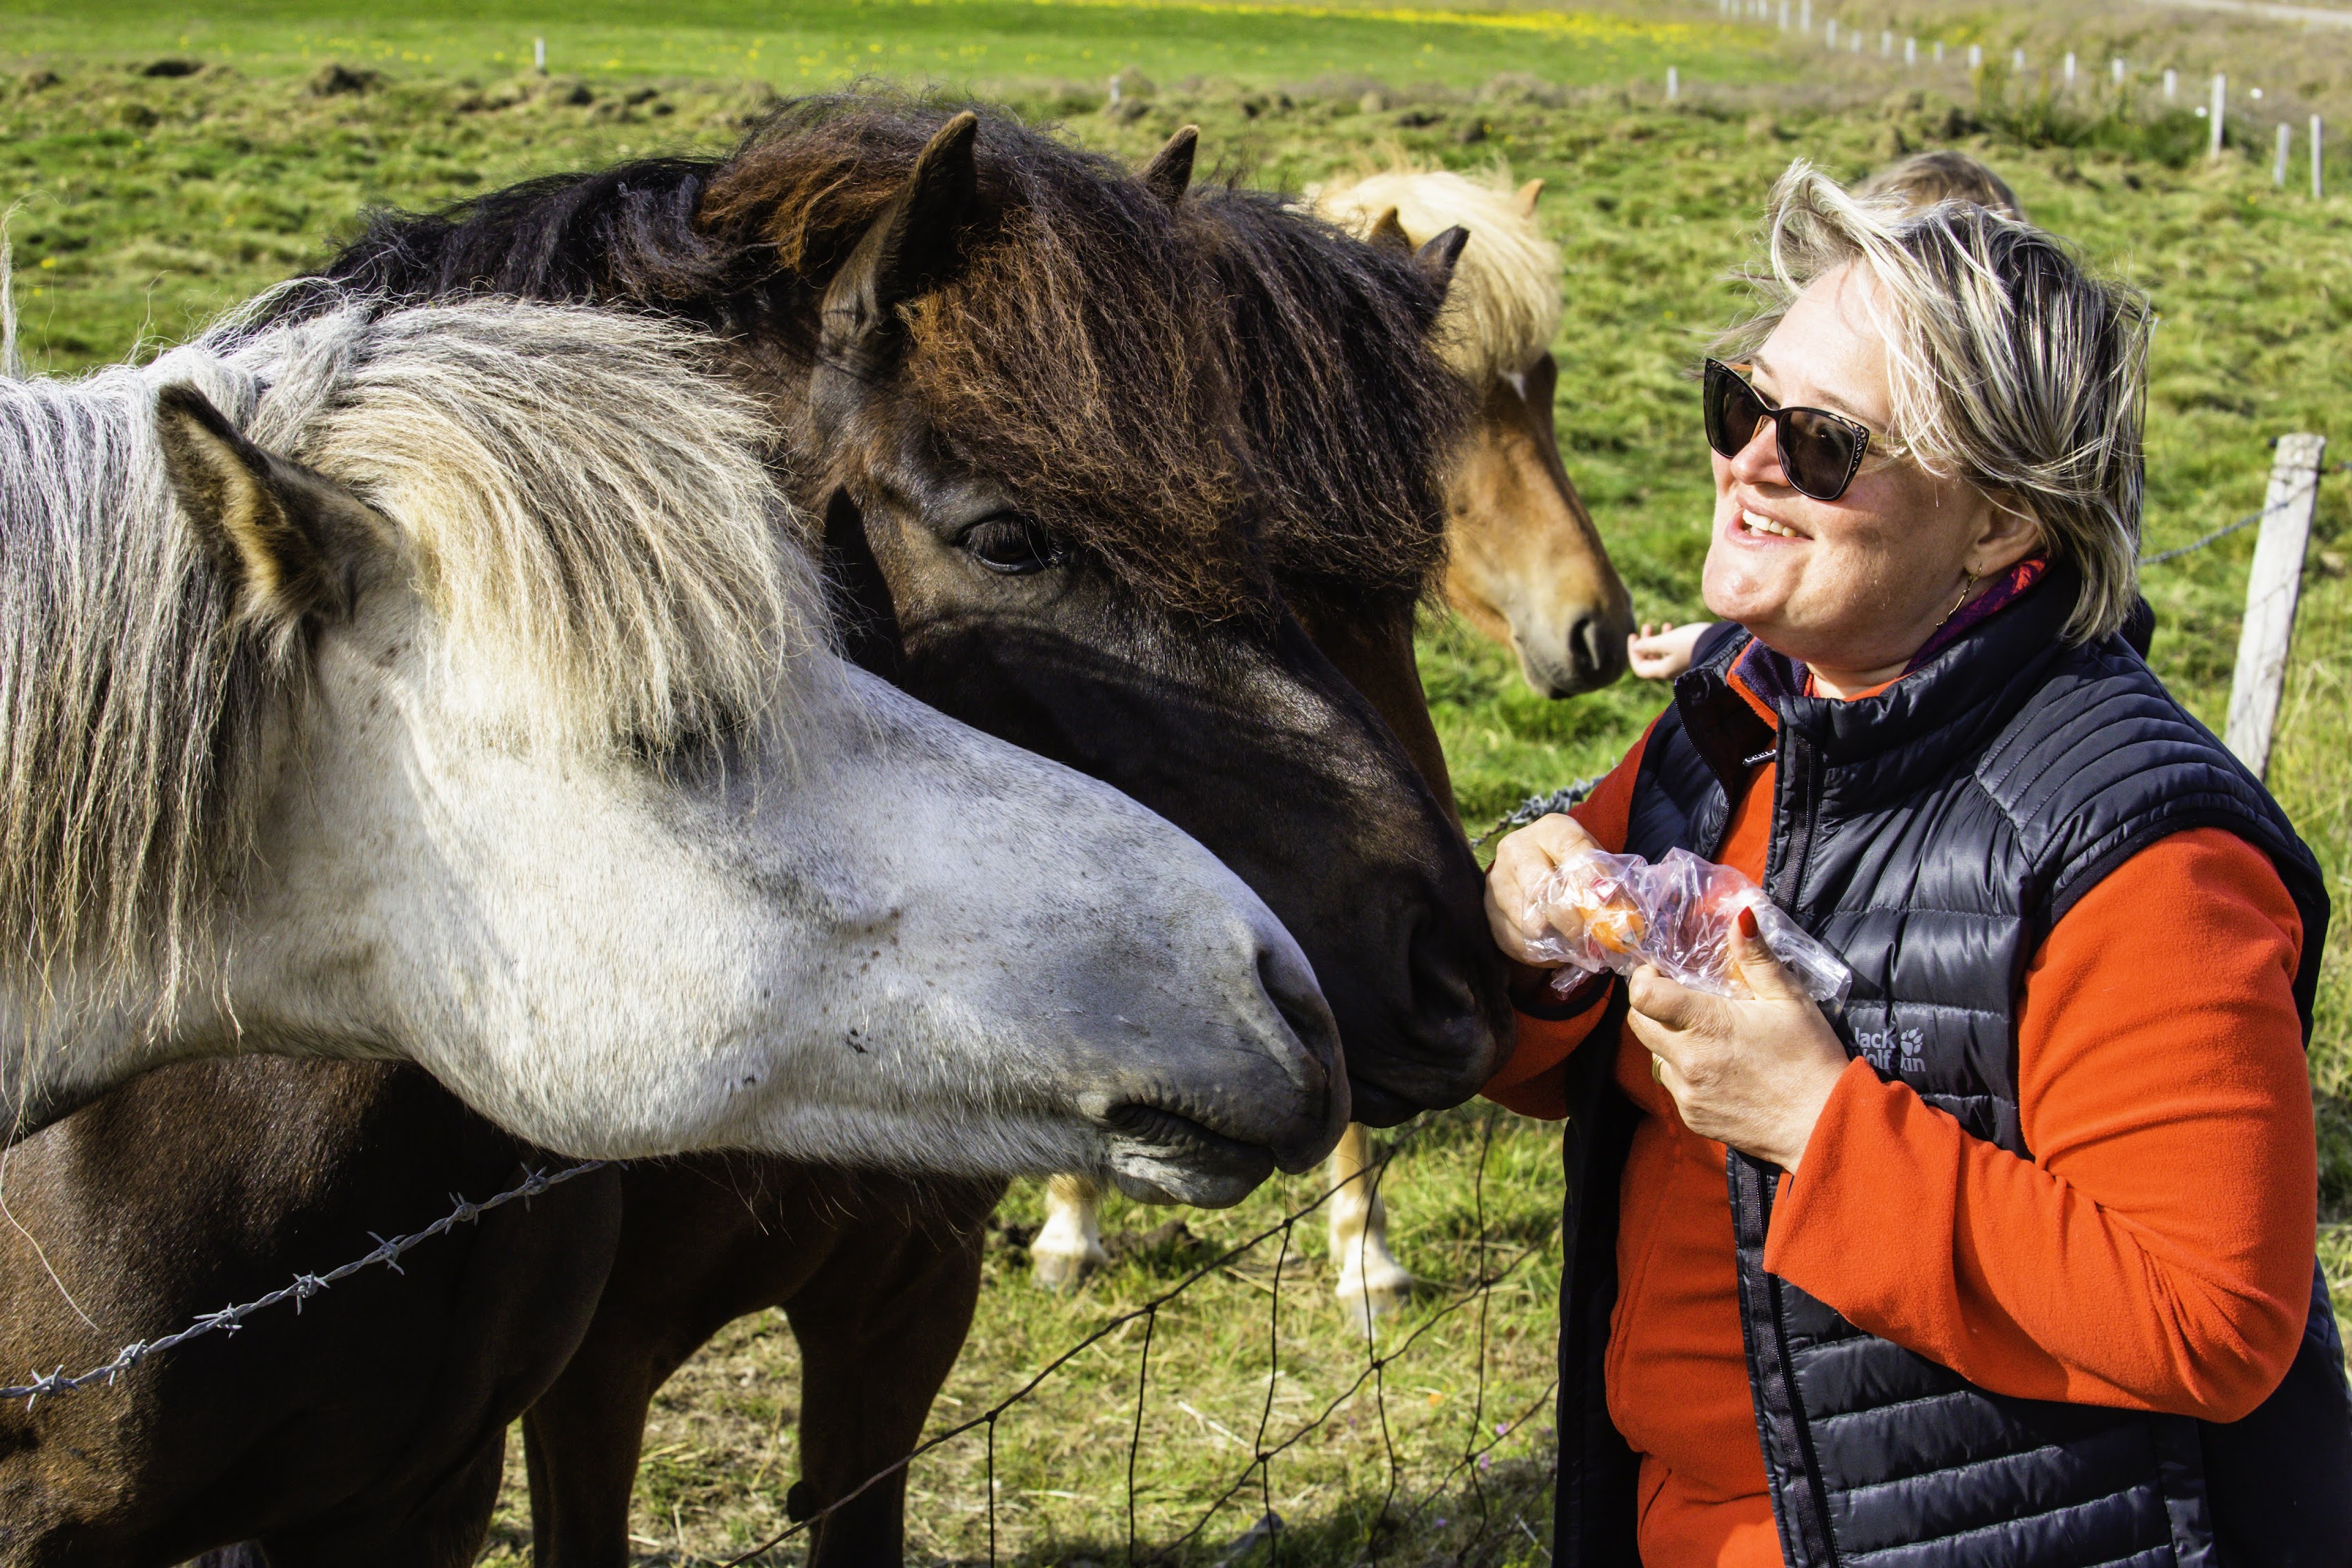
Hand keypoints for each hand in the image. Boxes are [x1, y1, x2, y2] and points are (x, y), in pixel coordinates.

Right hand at [1484, 812, 1603, 967]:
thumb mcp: (1596, 865)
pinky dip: (1539, 953)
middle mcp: (1516, 849)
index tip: (1607, 901)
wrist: (1541, 872)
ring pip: (1527, 919)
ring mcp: (1497, 881)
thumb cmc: (1576, 870)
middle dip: (1572, 919)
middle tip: (1593, 939)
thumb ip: (1608, 884)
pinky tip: (1556, 951)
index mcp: (1549, 830)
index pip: (1570, 846)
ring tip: (1578, 948)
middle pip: (1542, 887)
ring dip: (1556, 941)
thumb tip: (1619, 914)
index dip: (1590, 875)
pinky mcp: (1488, 911)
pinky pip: (1515, 940)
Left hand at [1625, 907, 1850, 1169]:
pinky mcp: (1693, 1118)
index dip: (1644, 978)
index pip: (1643, 996)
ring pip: (1655, 1056)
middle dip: (1650, 1005)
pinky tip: (1719, 1068)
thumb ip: (1756, 958)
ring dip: (1669, 1041)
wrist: (1823, 1126)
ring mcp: (1687, 1093)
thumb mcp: (1789, 1000)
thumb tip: (1740, 916)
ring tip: (1707, 1035)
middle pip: (1638, 1024)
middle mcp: (1687, 1060)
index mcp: (1705, 1025)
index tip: (1661, 971)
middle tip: (1678, 996)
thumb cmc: (1811, 1059)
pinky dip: (1686, 1072)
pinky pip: (1674, 1086)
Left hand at [1627, 621, 1709, 681]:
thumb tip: (1636, 647)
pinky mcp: (1690, 656)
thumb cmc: (1691, 642)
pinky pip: (1674, 650)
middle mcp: (1671, 670)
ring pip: (1663, 653)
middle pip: (1650, 660)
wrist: (1721, 642)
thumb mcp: (1667, 641)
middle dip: (1645, 643)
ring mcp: (1680, 664)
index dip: (1633, 652)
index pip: (1640, 668)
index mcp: (1663, 670)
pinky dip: (1670, 639)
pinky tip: (1672, 627)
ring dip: (1659, 638)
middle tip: (1647, 626)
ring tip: (1664, 624)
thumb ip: (1648, 644)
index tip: (1633, 635)